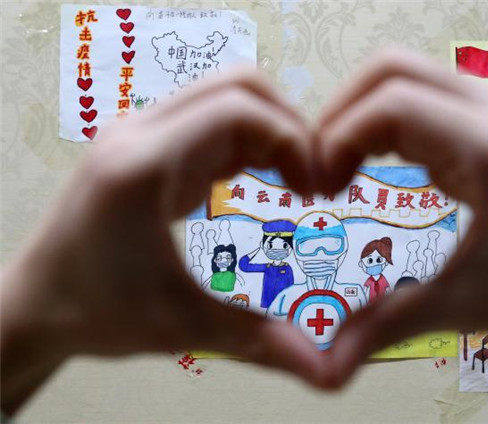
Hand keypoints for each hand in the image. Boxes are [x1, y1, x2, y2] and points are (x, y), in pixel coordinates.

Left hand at [0, 69, 326, 412]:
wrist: (36, 305)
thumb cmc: (98, 312)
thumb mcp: (183, 327)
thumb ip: (259, 341)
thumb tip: (327, 370)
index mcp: (143, 168)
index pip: (237, 112)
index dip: (292, 140)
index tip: (315, 189)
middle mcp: (138, 133)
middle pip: (236, 86)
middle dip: (288, 126)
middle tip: (311, 179)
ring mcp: (139, 132)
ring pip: (224, 96)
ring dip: (269, 131)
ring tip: (292, 180)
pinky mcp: (146, 143)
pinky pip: (209, 120)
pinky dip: (246, 142)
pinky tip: (256, 181)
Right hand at [317, 49, 487, 389]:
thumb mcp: (462, 305)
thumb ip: (388, 324)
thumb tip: (325, 366)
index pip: (393, 106)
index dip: (338, 138)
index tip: (319, 187)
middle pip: (393, 70)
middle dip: (340, 115)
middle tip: (320, 170)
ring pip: (408, 76)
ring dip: (363, 116)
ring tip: (342, 169)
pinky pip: (427, 95)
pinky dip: (389, 122)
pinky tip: (379, 164)